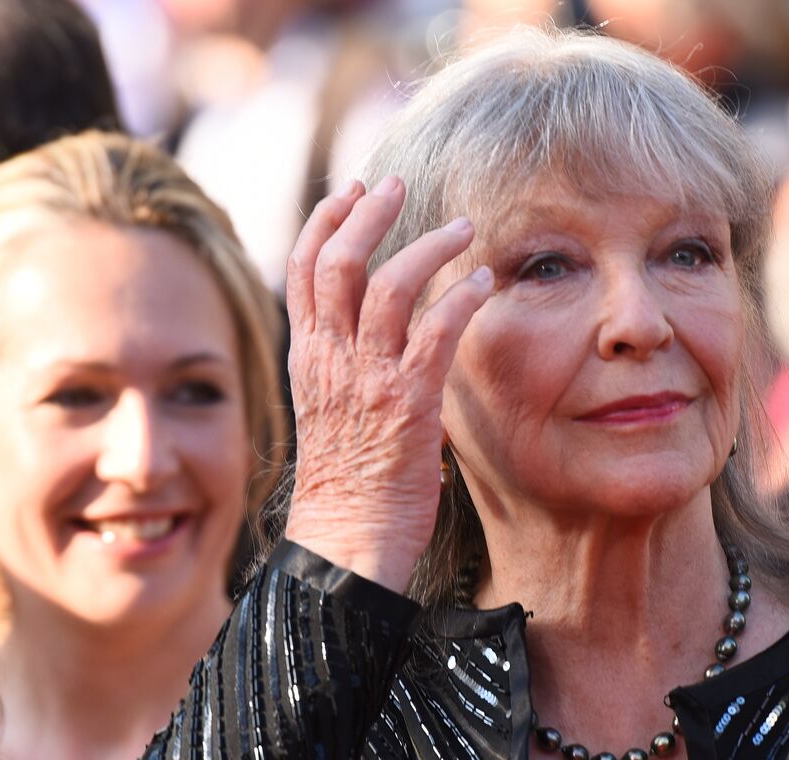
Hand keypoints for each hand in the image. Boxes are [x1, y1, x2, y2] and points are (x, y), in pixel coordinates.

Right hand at [283, 176, 492, 591]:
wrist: (345, 547)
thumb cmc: (348, 494)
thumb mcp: (334, 419)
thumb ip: (351, 375)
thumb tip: (384, 350)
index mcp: (308, 361)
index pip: (304, 273)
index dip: (325, 224)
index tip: (349, 193)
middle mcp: (330, 360)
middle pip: (337, 261)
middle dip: (368, 214)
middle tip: (397, 184)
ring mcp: (367, 379)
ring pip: (385, 283)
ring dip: (426, 246)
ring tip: (463, 227)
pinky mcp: (406, 402)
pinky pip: (434, 331)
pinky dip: (461, 299)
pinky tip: (484, 284)